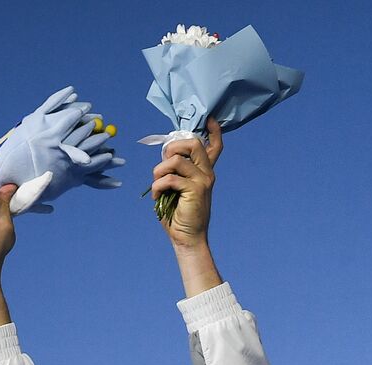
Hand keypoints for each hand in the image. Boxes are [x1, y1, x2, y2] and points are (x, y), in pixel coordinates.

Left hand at [152, 118, 222, 249]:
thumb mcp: (176, 188)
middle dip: (172, 147)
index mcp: (204, 171)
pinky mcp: (196, 190)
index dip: (214, 131)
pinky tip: (157, 196)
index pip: (215, 146)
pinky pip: (170, 178)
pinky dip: (158, 186)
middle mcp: (207, 173)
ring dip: (159, 170)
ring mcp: (203, 180)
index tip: (210, 119)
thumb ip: (175, 170)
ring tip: (157, 184)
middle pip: (193, 143)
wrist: (187, 238)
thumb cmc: (178, 215)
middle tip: (164, 163)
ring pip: (177, 160)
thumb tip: (166, 155)